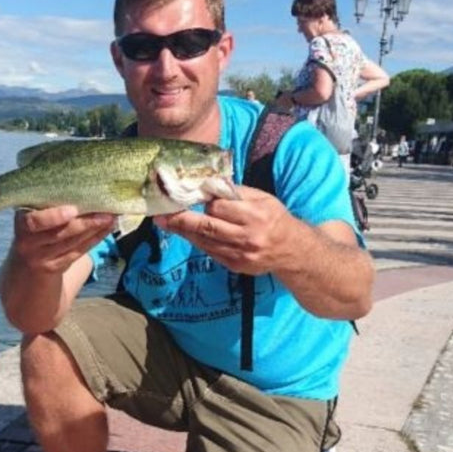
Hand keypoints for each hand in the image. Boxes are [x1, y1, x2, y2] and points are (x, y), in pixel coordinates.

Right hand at [10, 206, 114, 274]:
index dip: (55, 217)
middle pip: (60, 234)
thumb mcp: (33, 215)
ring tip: (111, 217)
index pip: (36, 222)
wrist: (27, 264)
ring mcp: (41, 258)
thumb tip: (78, 179)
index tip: (74, 209)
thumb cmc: (35, 229)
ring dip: (94, 230)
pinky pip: (78, 253)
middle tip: (106, 211)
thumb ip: (47, 203)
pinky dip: (95, 239)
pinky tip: (107, 228)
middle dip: (85, 222)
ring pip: (72, 244)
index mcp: (22, 224)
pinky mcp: (55, 268)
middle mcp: (28, 243)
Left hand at [154, 186, 291, 273]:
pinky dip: (197, 241)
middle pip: (207, 227)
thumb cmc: (275, 218)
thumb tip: (210, 185)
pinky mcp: (235, 266)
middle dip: (181, 219)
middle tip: (161, 213)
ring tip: (165, 222)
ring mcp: (240, 254)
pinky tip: (186, 233)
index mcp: (255, 216)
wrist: (292, 251)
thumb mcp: (263, 199)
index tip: (190, 194)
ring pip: (204, 241)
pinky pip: (210, 252)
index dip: (204, 200)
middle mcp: (247, 237)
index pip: (220, 207)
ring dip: (183, 231)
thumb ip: (237, 192)